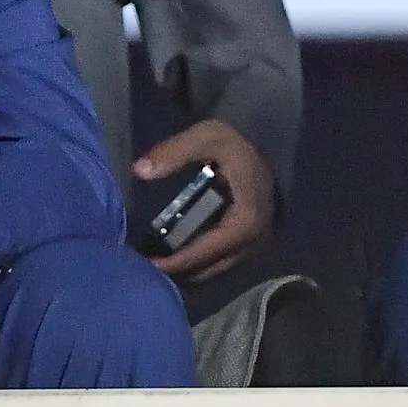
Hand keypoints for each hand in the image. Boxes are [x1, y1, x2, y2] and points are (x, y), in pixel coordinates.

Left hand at [131, 119, 276, 281]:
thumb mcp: (207, 136)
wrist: (267, 142)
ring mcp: (256, 242)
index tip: (150, 265)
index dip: (180, 261)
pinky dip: (201, 261)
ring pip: (218, 267)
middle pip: (213, 266)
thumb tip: (140, 170)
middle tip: (146, 269)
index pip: (209, 250)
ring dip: (190, 269)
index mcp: (247, 219)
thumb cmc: (236, 142)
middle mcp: (256, 238)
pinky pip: (223, 260)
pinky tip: (177, 255)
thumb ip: (175, 152)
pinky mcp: (252, 241)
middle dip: (181, 270)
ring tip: (157, 265)